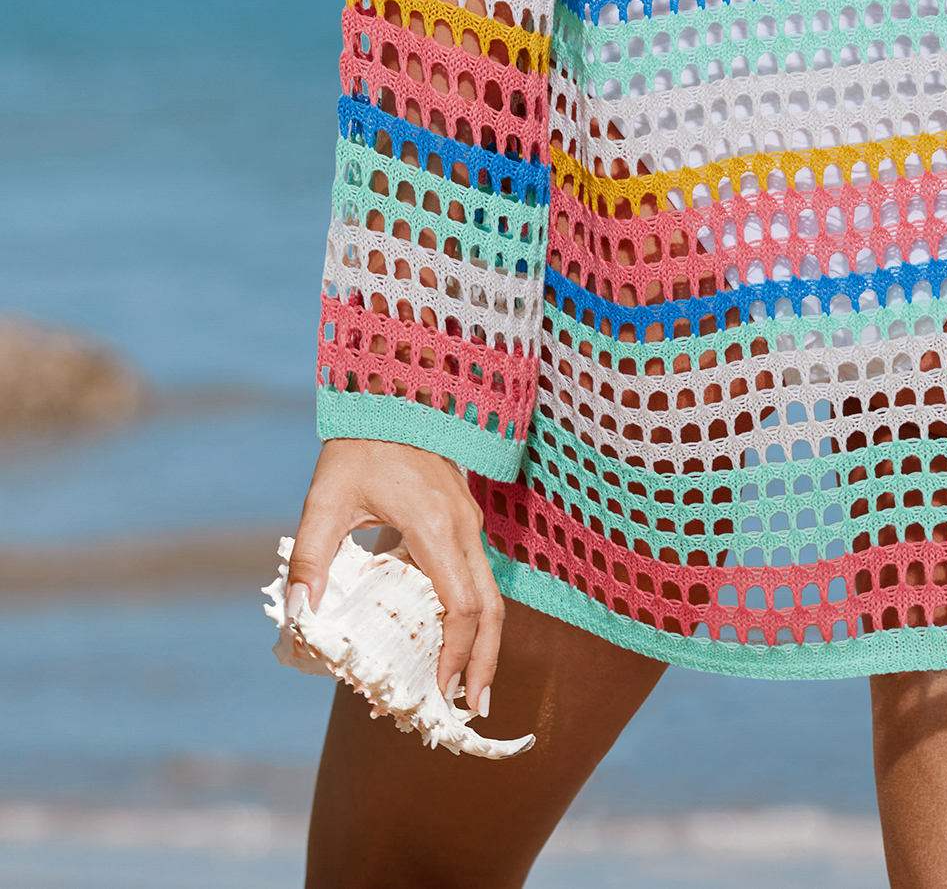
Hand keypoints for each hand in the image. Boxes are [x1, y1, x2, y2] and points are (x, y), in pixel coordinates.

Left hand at [287, 439, 503, 716]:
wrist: (392, 395)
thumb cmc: (359, 445)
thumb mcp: (325, 500)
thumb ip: (310, 557)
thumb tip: (299, 617)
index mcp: (435, 527)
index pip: (459, 605)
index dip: (454, 654)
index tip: (440, 692)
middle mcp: (463, 528)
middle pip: (490, 607)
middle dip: (485, 661)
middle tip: (475, 708)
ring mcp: (468, 521)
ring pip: (491, 593)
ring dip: (484, 642)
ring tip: (471, 686)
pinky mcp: (462, 518)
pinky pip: (477, 576)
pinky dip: (473, 615)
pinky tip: (451, 637)